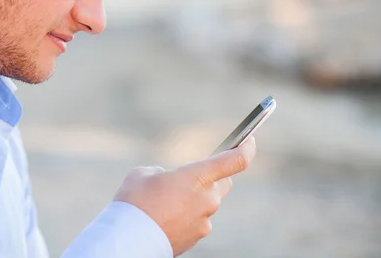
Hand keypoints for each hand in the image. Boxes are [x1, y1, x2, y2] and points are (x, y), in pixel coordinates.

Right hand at [113, 137, 256, 255]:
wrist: (130, 239)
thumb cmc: (135, 201)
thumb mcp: (143, 174)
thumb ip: (161, 174)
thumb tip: (166, 183)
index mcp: (198, 177)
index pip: (235, 161)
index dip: (246, 149)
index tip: (249, 142)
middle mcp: (208, 199)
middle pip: (221, 184)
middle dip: (210, 179)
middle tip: (189, 179)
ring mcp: (204, 221)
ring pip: (205, 205)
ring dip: (191, 201)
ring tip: (163, 203)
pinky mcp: (196, 238)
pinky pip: (195, 222)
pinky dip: (184, 218)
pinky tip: (164, 218)